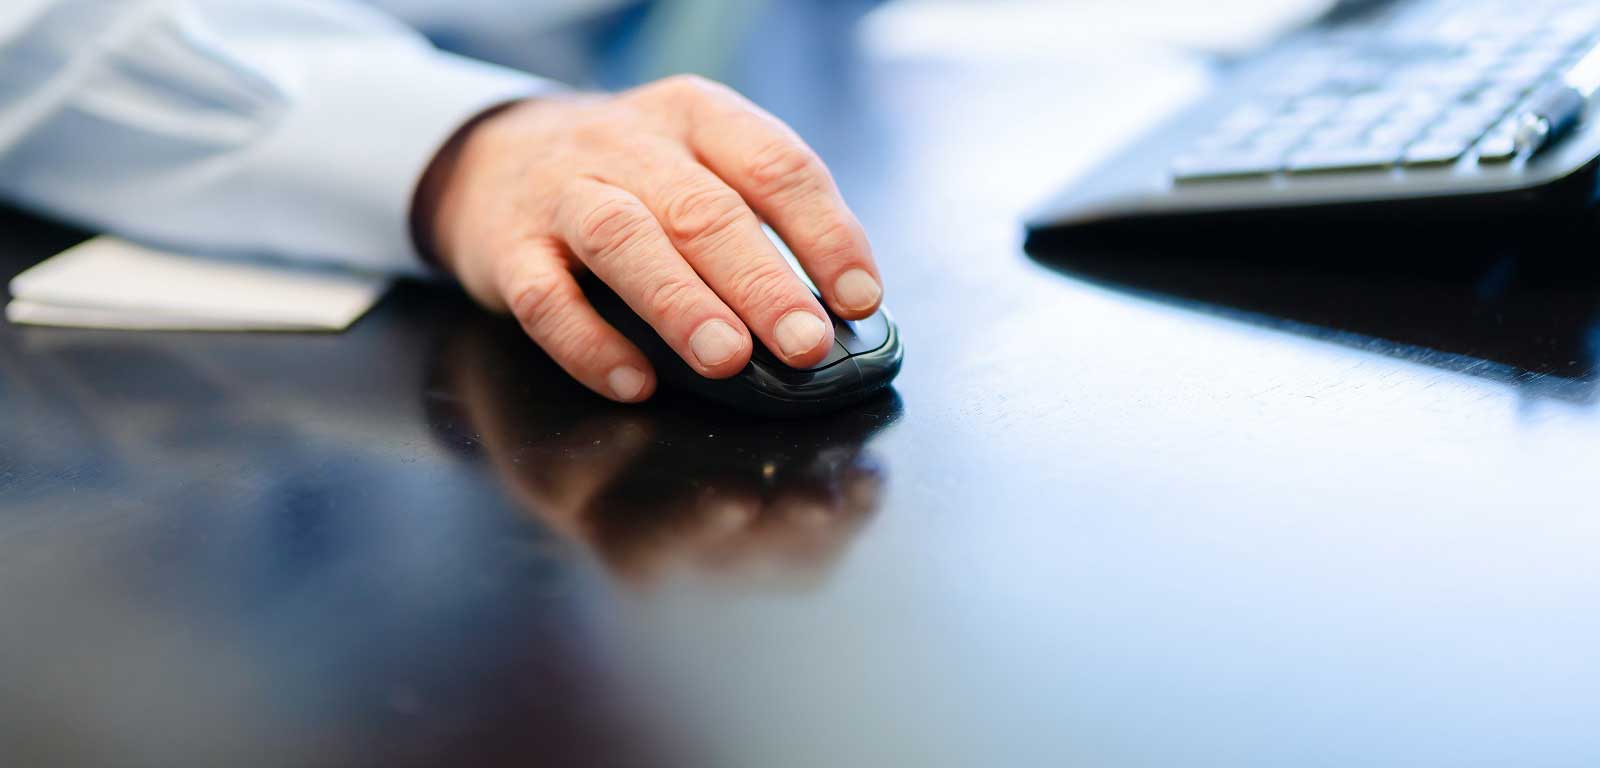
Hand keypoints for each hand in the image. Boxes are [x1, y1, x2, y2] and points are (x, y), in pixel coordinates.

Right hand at [413, 75, 883, 402]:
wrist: (487, 156)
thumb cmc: (625, 176)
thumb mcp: (695, 164)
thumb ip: (756, 221)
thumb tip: (831, 313)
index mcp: (696, 117)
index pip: (774, 166)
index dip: (824, 233)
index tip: (858, 297)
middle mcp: (629, 145)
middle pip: (703, 209)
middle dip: (761, 282)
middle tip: (804, 343)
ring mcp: (562, 193)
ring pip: (623, 240)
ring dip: (680, 304)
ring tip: (727, 358)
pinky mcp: (507, 248)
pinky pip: (545, 298)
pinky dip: (590, 345)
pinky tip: (634, 382)